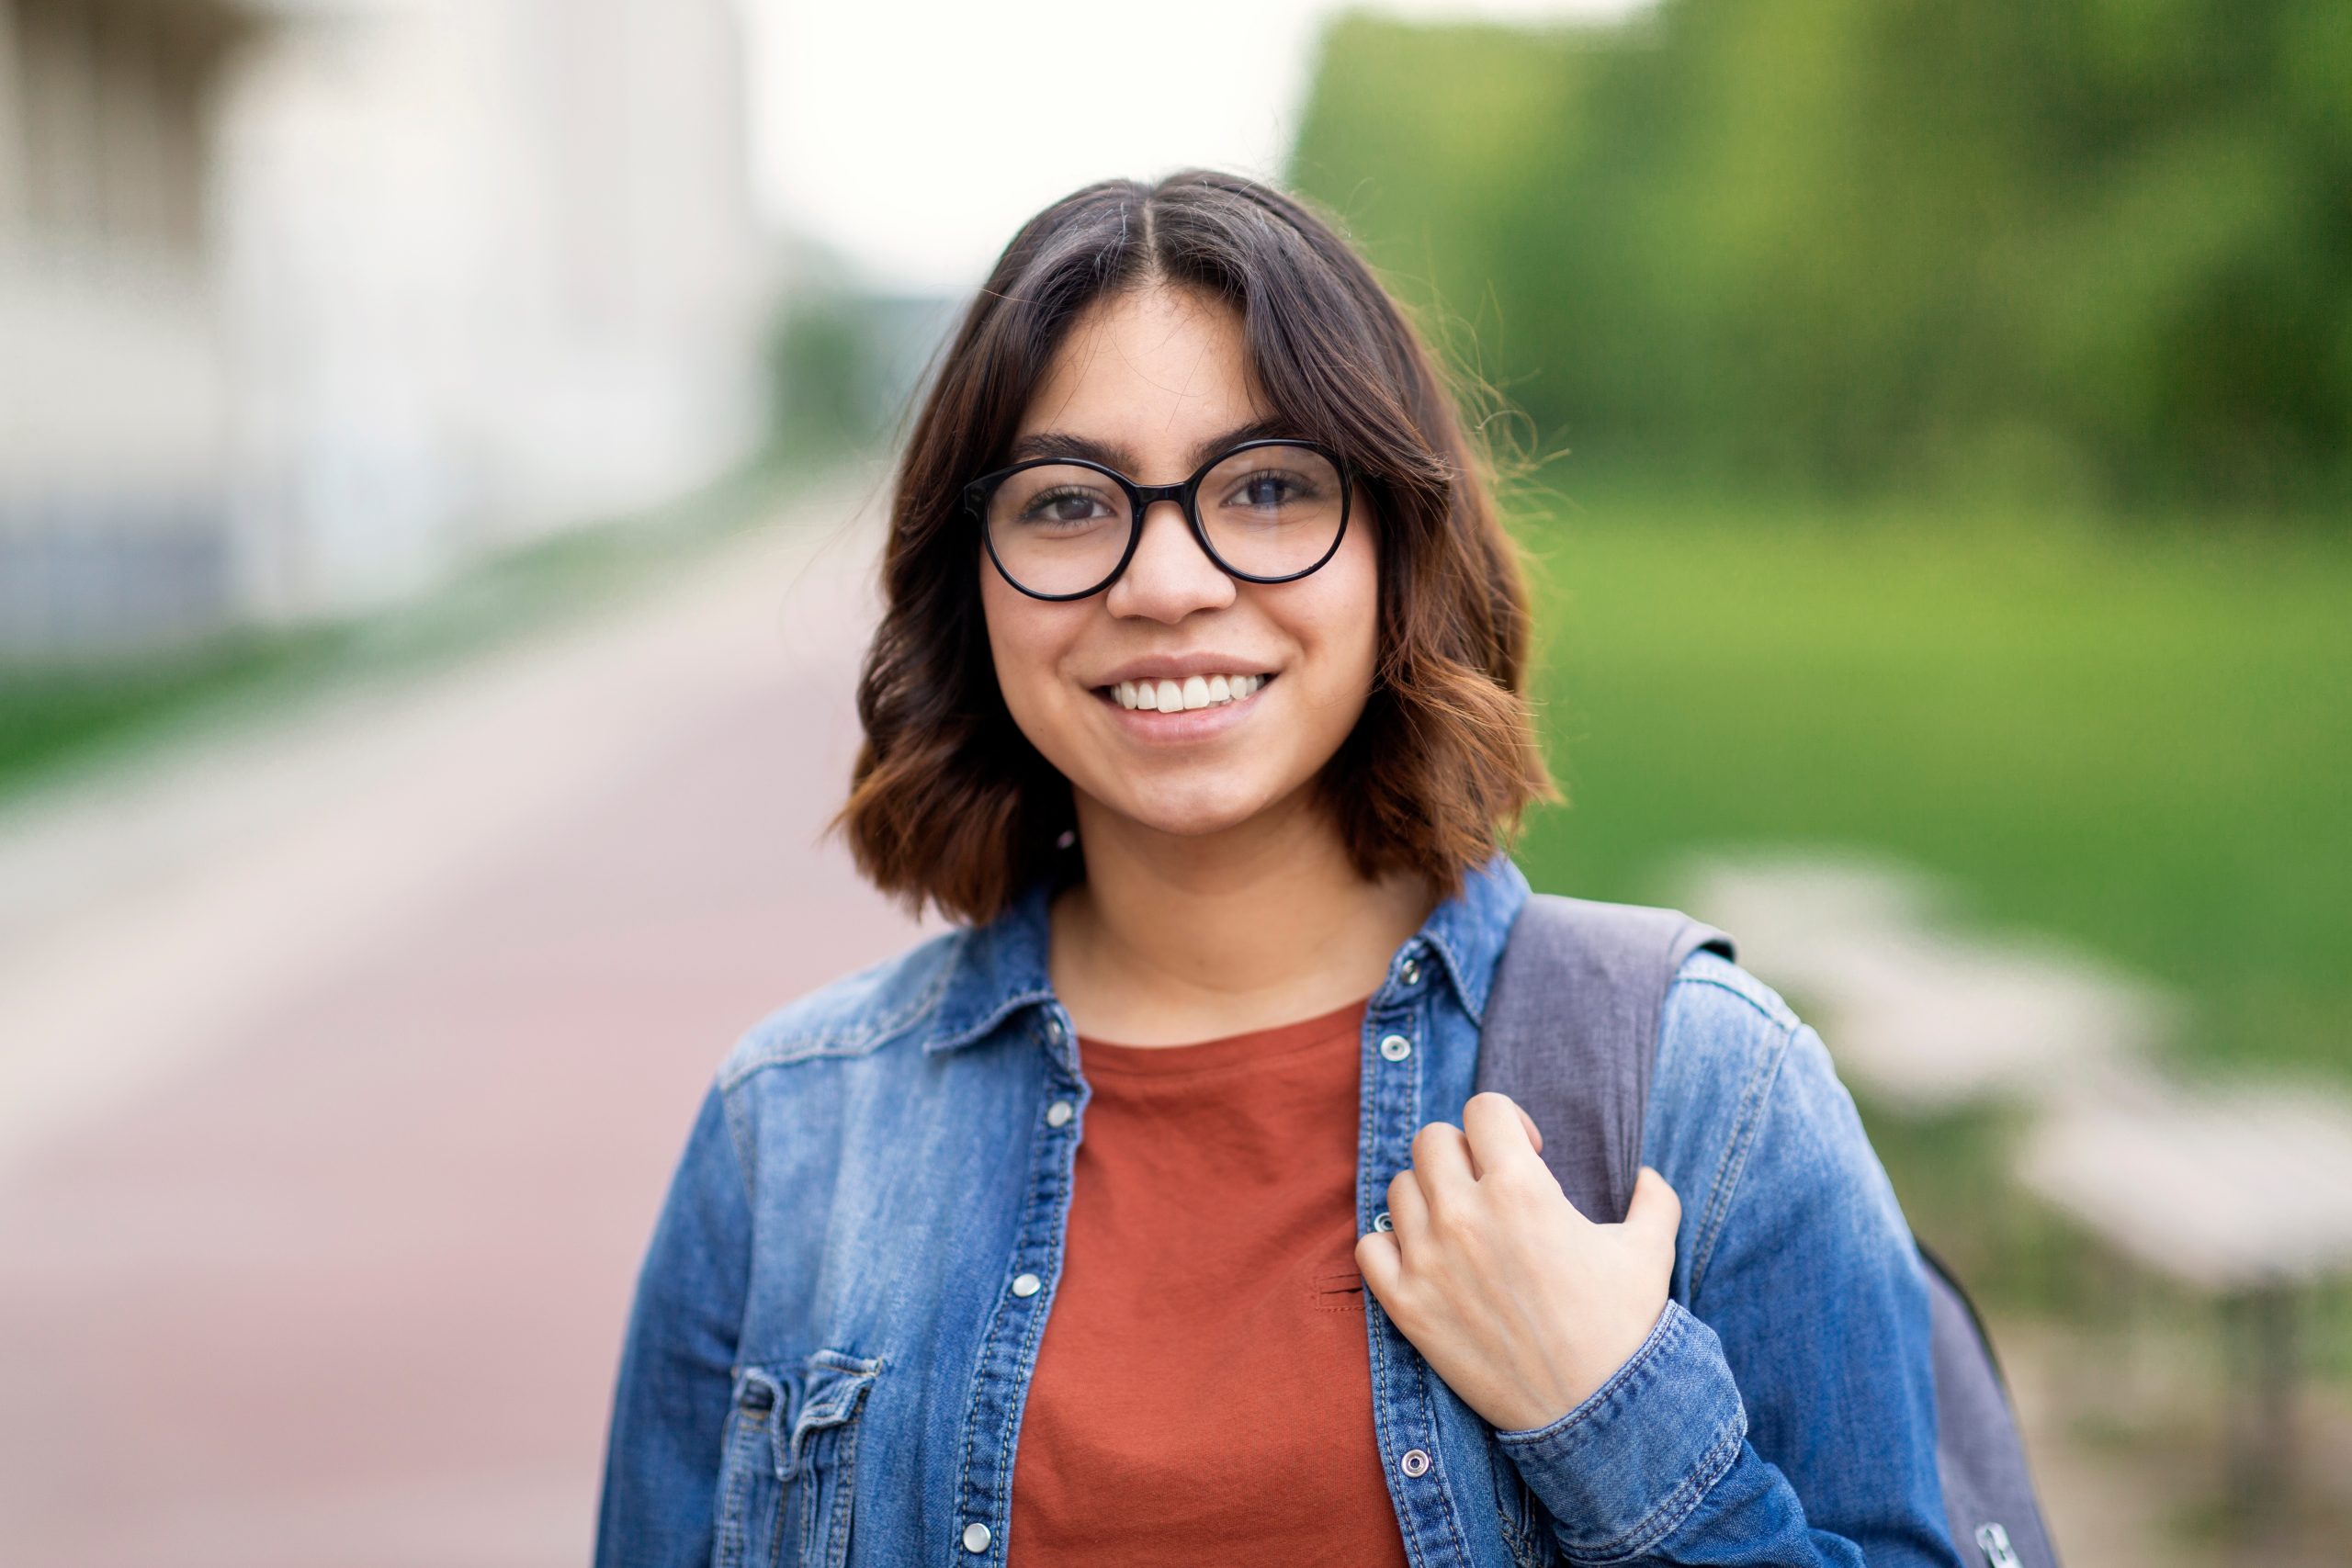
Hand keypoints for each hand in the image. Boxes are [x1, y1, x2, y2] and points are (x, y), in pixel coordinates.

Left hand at [1354, 1091, 1681, 1432]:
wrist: (1596, 1412)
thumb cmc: (1624, 1329)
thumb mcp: (1650, 1252)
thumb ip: (1653, 1199)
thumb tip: (1646, 1174)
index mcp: (1521, 1188)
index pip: (1483, 1108)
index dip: (1507, 1121)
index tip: (1526, 1153)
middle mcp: (1464, 1215)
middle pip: (1430, 1140)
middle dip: (1463, 1152)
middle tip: (1487, 1186)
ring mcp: (1428, 1260)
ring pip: (1398, 1189)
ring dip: (1428, 1197)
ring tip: (1461, 1227)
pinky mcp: (1406, 1305)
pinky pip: (1368, 1247)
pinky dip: (1390, 1246)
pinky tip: (1424, 1259)